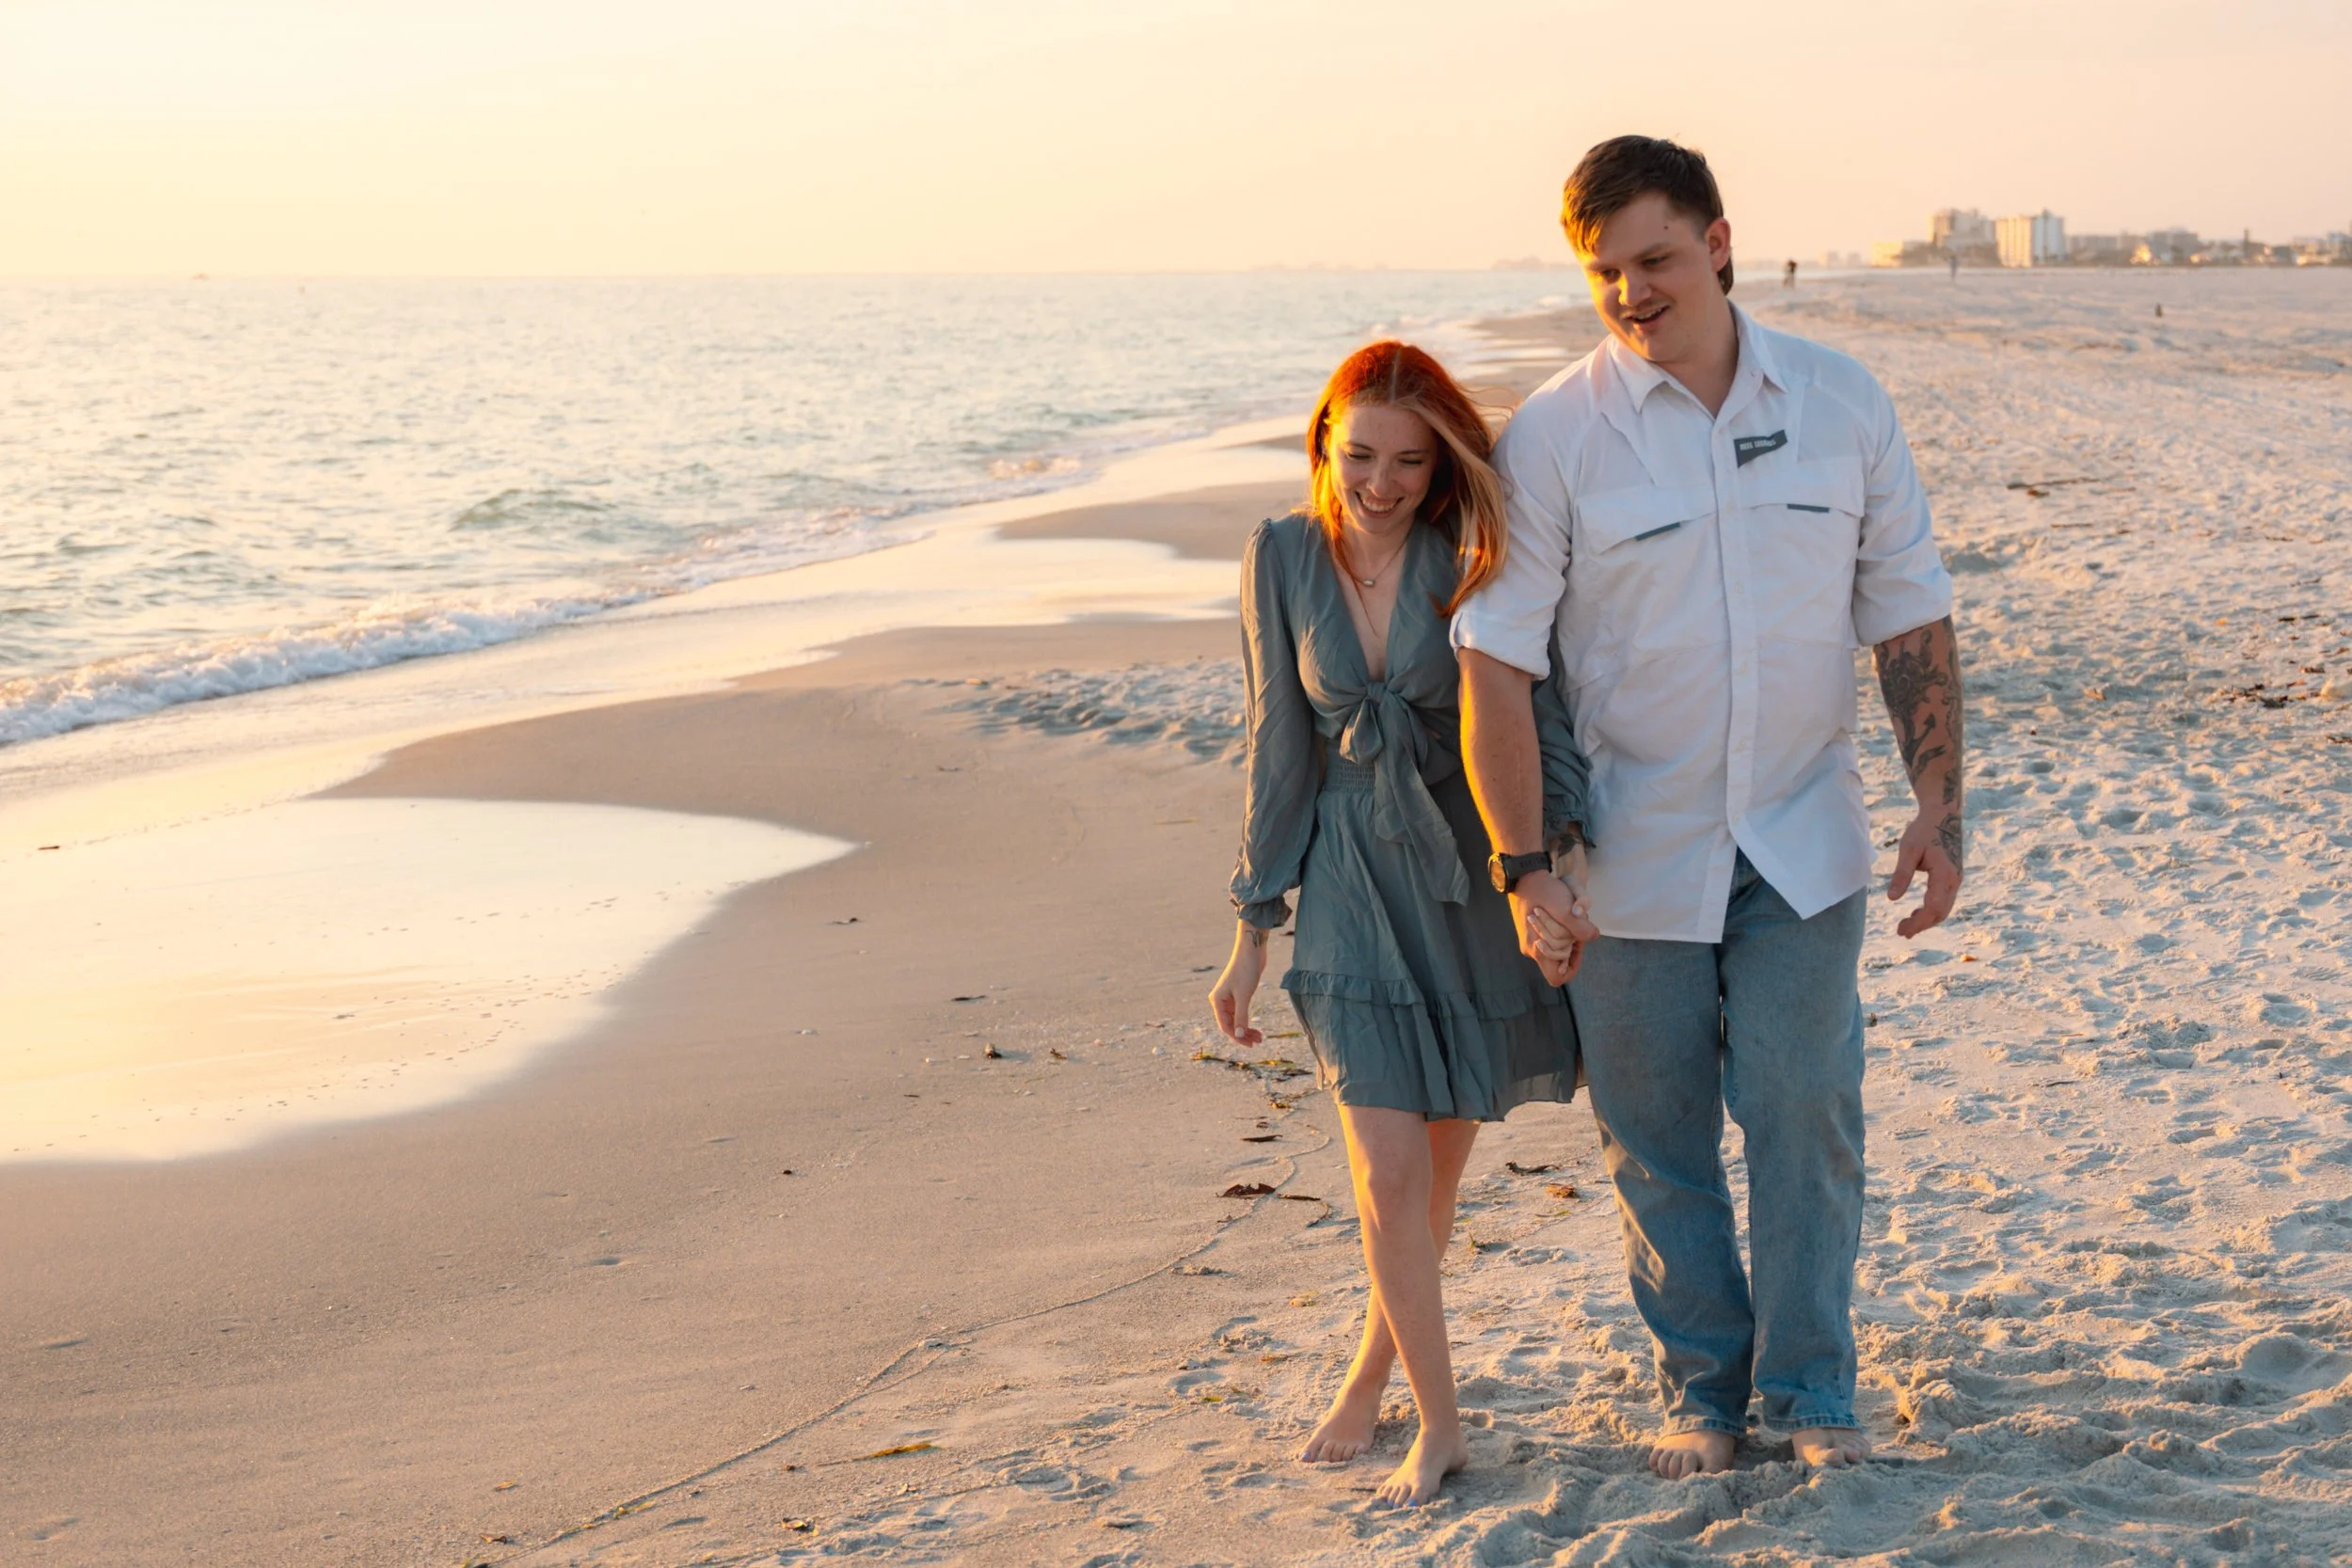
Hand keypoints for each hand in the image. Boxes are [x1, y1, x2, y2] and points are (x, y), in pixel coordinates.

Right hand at [1209, 922, 1270, 1044]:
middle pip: (1230, 1024)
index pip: (1225, 1026)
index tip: (1250, 1044)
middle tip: (1258, 1042)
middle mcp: (1221, 1001)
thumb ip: (1241, 1016)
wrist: (1252, 951)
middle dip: (1243, 1034)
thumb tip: (1240, 1035)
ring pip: (1237, 1020)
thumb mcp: (1244, 995)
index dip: (1237, 1037)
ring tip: (1260, 1038)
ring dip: (1247, 1029)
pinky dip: (1248, 1021)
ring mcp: (1229, 998)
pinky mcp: (1238, 995)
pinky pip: (1241, 1013)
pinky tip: (1256, 1028)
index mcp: (1217, 1001)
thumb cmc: (1245, 970)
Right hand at [1508, 865, 1595, 985]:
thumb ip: (1581, 928)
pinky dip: (1559, 931)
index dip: (1572, 967)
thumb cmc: (1544, 891)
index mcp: (1537, 949)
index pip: (1557, 978)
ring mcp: (1529, 941)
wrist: (1524, 875)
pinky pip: (1549, 940)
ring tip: (1568, 917)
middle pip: (1558, 961)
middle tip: (1575, 926)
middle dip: (1571, 946)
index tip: (1577, 946)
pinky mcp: (1529, 932)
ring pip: (1555, 949)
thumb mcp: (1566, 909)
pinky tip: (1561, 915)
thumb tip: (1593, 937)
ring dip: (1566, 937)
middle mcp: (1531, 949)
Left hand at [1888, 809, 1962, 937]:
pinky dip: (1931, 910)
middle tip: (1900, 931)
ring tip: (1906, 926)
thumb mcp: (1909, 849)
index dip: (1918, 923)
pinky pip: (1944, 900)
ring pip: (1944, 908)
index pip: (1933, 908)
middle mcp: (1954, 880)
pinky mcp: (1953, 877)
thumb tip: (1892, 899)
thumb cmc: (1924, 830)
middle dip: (1921, 925)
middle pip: (1940, 912)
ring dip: (1926, 919)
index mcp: (1944, 874)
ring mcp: (1956, 879)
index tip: (1902, 930)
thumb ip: (1901, 874)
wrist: (1944, 815)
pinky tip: (1916, 913)